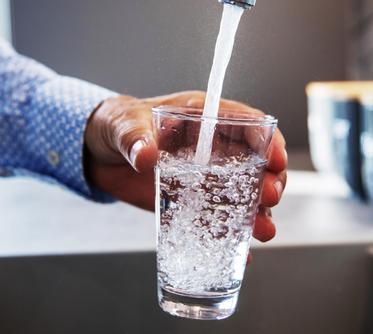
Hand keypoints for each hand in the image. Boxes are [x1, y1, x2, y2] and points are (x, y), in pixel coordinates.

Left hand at [83, 91, 286, 241]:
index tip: (276, 159)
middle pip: (254, 163)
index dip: (267, 140)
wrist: (97, 154)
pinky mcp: (191, 201)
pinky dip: (229, 236)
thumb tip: (146, 155)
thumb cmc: (115, 125)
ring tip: (263, 231)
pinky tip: (241, 253)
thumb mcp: (122, 124)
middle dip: (269, 180)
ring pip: (243, 194)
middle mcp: (211, 148)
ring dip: (257, 212)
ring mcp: (204, 177)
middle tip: (270, 198)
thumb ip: (134, 137)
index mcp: (202, 118)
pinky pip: (216, 218)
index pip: (246, 124)